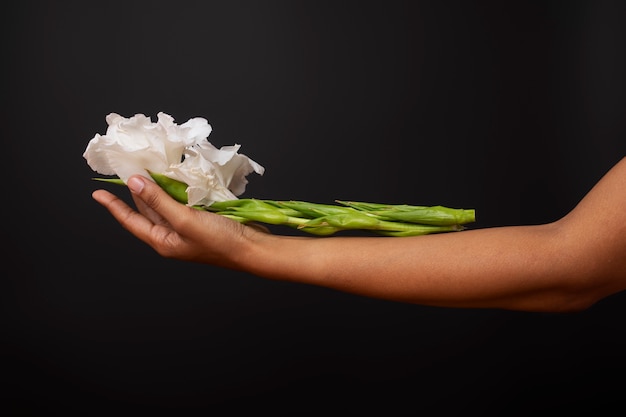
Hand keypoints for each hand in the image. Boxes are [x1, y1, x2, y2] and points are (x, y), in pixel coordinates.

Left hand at [91, 175, 260, 267]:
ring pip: (166, 202)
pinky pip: (183, 200)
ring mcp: (188, 226)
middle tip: (128, 167)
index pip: (131, 220)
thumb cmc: (220, 241)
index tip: (97, 192)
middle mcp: (172, 234)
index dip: (114, 206)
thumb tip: (135, 182)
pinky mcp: (202, 218)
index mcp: (163, 241)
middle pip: (148, 209)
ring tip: (148, 167)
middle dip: (137, 189)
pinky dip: (177, 187)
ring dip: (158, 186)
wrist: (253, 247)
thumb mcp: (185, 220)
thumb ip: (159, 200)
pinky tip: (176, 175)